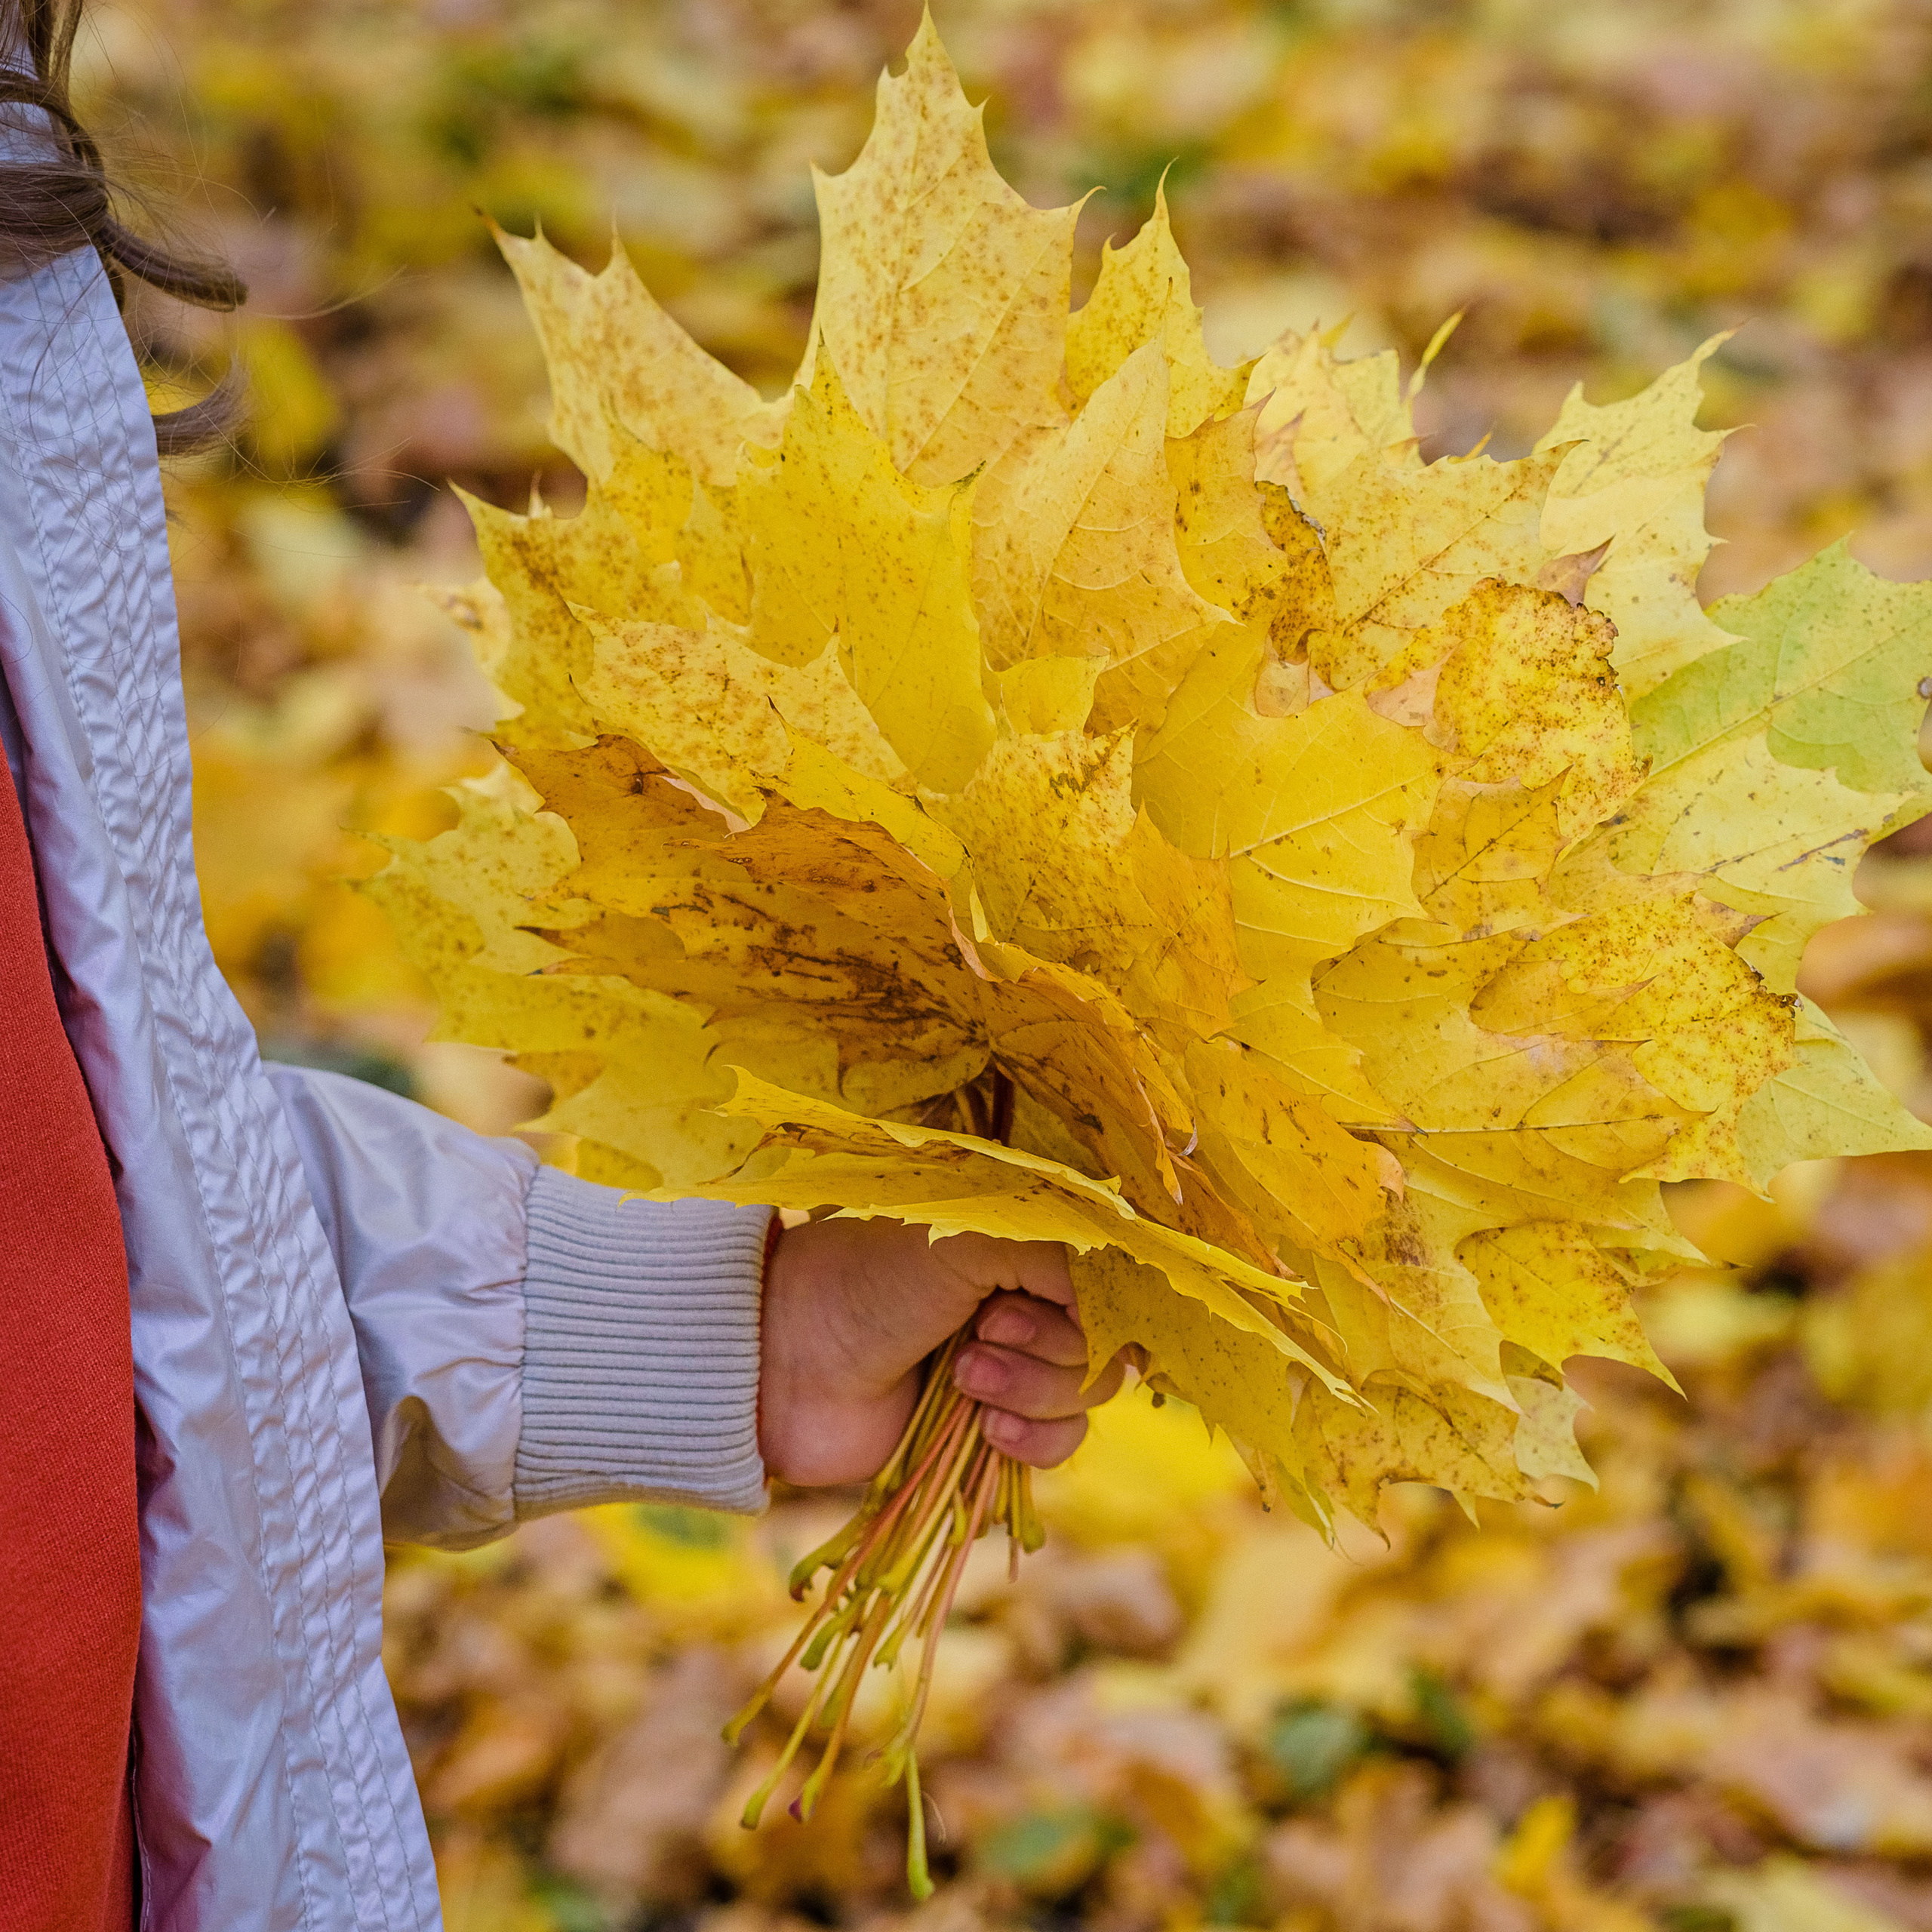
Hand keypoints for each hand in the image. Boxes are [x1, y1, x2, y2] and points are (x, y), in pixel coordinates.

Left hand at [757, 1217, 1125, 1487]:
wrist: (788, 1363)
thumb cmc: (870, 1279)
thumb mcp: (975, 1237)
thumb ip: (1071, 1258)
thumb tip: (1131, 1309)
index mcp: (1026, 1246)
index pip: (1119, 1282)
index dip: (1099, 1303)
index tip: (1042, 1296)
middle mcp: (1028, 1302)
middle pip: (1109, 1346)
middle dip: (1050, 1348)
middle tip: (978, 1331)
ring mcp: (1012, 1369)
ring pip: (1085, 1400)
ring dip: (1031, 1392)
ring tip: (961, 1376)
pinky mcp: (990, 1433)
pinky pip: (1057, 1448)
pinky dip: (1031, 1442)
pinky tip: (983, 1430)